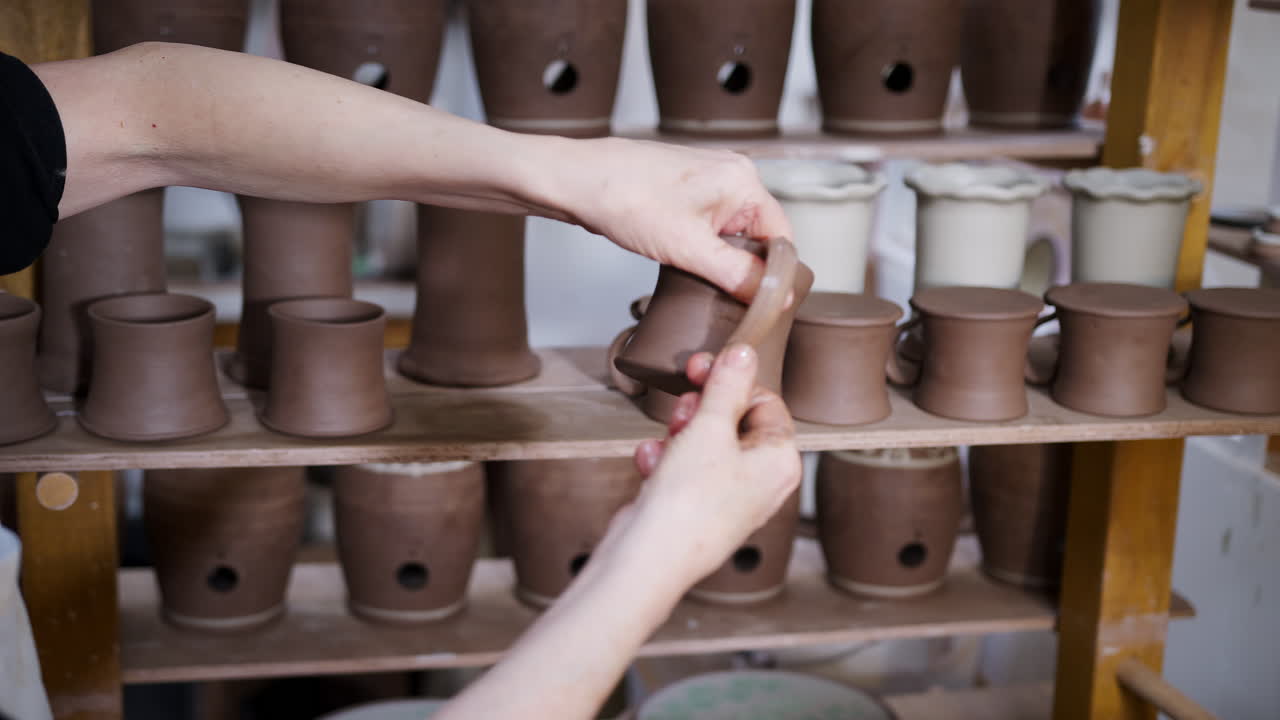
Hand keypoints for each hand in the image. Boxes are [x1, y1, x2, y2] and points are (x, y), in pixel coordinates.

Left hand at [557, 138, 792, 303]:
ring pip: (734, 233)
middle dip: (747, 269)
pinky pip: (712, 227)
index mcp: (744, 181)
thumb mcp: (688, 248)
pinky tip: (690, 267)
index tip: (763, 305)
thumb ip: (736, 274)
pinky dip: (706, 249)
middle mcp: (733, 175)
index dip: (775, 274)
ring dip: (724, 262)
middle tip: (731, 300)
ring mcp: (709, 181)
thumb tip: (773, 296)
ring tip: (706, 285)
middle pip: (760, 236)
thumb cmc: (626, 199)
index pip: (782, 237)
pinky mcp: (687, 191)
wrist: (577, 181)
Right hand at [625, 344, 801, 588]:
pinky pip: (683, 468)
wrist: (648, 557)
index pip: (766, 402)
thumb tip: (745, 353)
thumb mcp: (709, 427)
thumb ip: (727, 385)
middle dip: (700, 410)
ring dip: (678, 435)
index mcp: (780, 462)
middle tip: (682, 404)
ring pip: (704, 442)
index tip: (702, 367)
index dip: (732, 382)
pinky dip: (664, 461)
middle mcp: (761, 482)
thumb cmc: (689, 501)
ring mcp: (728, 498)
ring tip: (666, 443)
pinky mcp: (696, 508)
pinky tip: (650, 465)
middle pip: (734, 421)